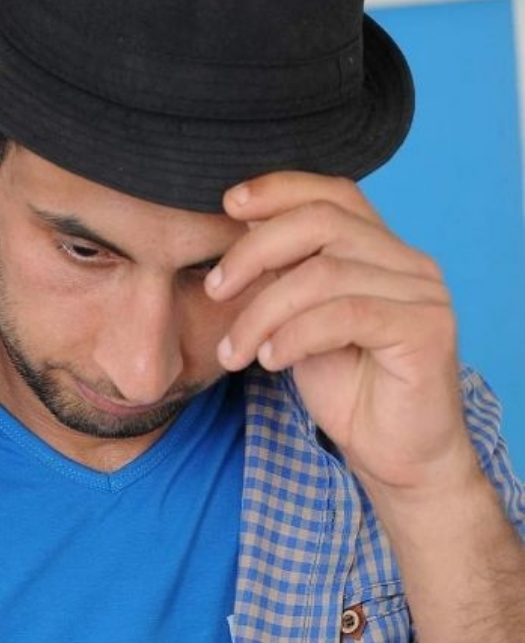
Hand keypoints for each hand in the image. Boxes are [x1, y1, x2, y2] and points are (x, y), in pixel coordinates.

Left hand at [206, 171, 479, 511]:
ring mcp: (423, 293)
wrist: (393, 453)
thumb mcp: (299, 323)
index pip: (332, 194)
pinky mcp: (428, 330)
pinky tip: (270, 360)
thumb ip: (284, 278)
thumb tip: (242, 230)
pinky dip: (294, 335)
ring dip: (262, 313)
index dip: (279, 189)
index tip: (229, 204)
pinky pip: (345, 315)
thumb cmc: (346, 387)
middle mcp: (408, 261)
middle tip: (214, 291)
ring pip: (323, 275)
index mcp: (379, 250)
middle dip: (253, 252)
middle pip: (321, 222)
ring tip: (234, 352)